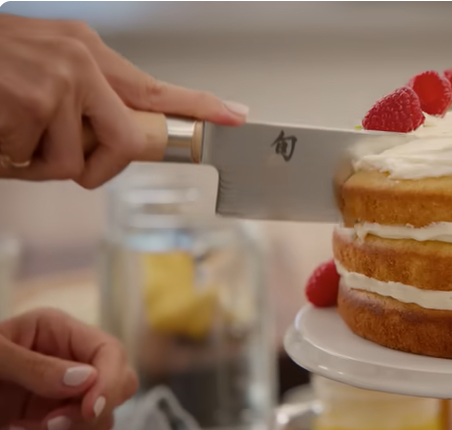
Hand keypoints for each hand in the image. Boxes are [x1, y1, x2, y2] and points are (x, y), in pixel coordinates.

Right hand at [0, 15, 247, 187]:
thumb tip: (111, 140)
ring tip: (5, 131)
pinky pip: (34, 163)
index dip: (201, 108)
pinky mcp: (31, 102)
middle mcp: (80, 62)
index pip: (156, 88)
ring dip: (36, 163)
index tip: (237, 118)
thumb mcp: (39, 64)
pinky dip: (7, 161)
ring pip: (74, 162)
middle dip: (98, 164)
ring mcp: (58, 81)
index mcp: (86, 52)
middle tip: (59, 156)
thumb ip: (82, 97)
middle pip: (127, 142)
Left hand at [0, 308, 137, 429]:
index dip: (110, 381)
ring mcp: (63, 393)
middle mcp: (70, 361)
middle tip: (51, 427)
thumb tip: (86, 379)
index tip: (90, 409)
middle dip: (91, 410)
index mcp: (60, 331)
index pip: (110, 352)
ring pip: (97, 418)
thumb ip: (35, 366)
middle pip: (120, 385)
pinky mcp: (49, 419)